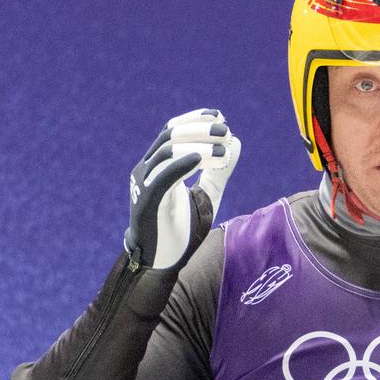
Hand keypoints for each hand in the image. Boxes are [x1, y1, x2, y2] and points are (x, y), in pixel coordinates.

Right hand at [125, 109, 241, 269]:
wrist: (160, 263)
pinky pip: (163, 176)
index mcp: (158, 166)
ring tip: (223, 149)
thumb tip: (236, 141)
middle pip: (170, 135)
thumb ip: (220, 171)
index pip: (172, 130)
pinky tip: (204, 159)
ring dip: (197, 144)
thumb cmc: (180, 230)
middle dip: (199, 129)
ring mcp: (144, 184)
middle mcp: (147, 170)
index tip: (220, 116)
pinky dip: (184, 163)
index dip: (194, 119)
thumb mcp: (206, 195)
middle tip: (225, 130)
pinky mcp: (147, 202)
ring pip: (167, 151)